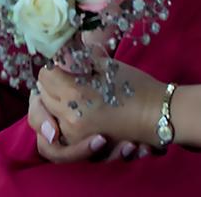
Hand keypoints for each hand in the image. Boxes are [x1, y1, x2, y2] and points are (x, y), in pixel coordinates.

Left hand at [29, 62, 162, 163]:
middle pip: (42, 94)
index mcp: (75, 92)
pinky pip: (56, 132)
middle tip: (64, 76)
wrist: (158, 115)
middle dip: (51, 83)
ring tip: (65, 93)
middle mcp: (69, 115)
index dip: (52, 67)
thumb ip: (77, 60)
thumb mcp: (105, 65)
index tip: (62, 65)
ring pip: (46, 114)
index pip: (44, 75)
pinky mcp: (80, 144)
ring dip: (51, 101)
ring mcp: (73, 133)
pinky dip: (57, 121)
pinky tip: (68, 111)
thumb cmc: (135, 86)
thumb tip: (58, 56)